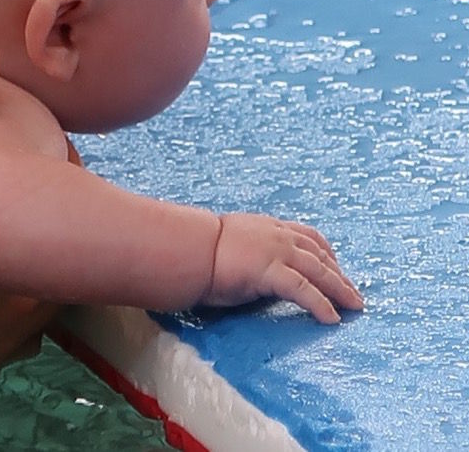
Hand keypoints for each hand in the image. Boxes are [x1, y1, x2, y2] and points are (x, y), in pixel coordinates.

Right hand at [0, 38, 55, 450]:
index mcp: (10, 247)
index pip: (66, 196)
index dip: (52, 166)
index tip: (28, 150)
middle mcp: (21, 302)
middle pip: (53, 241)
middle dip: (34, 212)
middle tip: (1, 186)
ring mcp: (2, 343)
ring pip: (36, 283)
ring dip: (19, 255)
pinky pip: (10, 326)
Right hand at [205, 214, 363, 322]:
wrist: (190, 248)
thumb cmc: (201, 248)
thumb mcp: (232, 241)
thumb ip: (250, 249)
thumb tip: (251, 263)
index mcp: (268, 227)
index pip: (307, 236)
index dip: (326, 252)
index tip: (336, 265)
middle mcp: (277, 236)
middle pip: (320, 254)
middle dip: (340, 275)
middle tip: (354, 294)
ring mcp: (276, 252)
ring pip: (319, 270)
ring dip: (340, 289)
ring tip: (354, 306)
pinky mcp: (272, 272)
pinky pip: (305, 290)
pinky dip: (321, 304)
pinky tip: (332, 318)